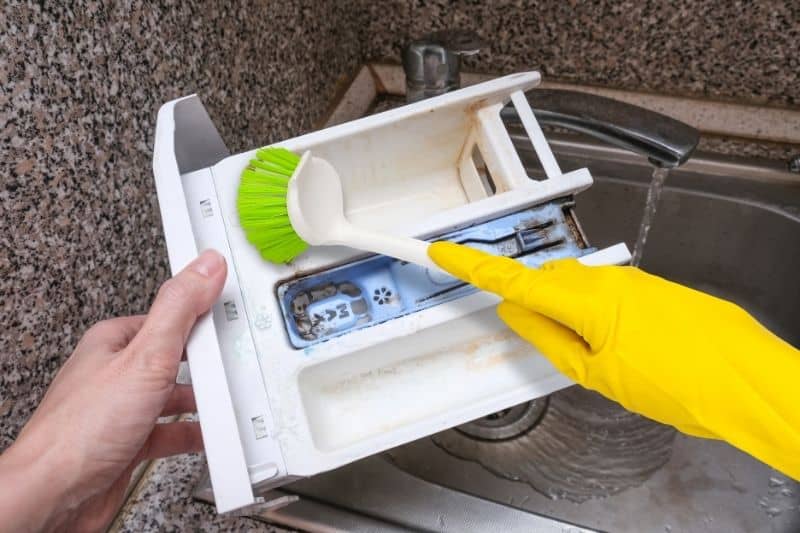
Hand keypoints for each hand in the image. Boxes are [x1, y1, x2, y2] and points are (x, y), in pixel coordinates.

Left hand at [0, 250, 226, 531]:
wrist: (56, 496)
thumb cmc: (82, 429)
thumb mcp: (145, 358)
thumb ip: (179, 309)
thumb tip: (205, 267)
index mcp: (115, 341)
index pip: (168, 315)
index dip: (202, 315)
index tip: (230, 318)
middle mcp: (117, 373)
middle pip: (175, 356)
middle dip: (206, 363)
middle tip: (233, 363)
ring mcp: (123, 409)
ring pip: (173, 396)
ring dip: (201, 401)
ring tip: (224, 400)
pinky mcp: (130, 442)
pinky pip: (171, 431)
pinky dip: (193, 432)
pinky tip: (207, 435)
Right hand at [429, 242, 799, 478]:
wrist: (746, 381)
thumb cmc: (680, 384)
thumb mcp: (597, 375)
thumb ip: (547, 339)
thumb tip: (515, 315)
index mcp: (586, 302)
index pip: (513, 280)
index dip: (471, 265)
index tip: (442, 251)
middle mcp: (608, 280)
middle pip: (545, 281)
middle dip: (532, 303)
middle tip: (543, 340)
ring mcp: (632, 280)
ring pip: (576, 286)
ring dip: (568, 313)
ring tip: (599, 357)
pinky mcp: (649, 286)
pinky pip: (604, 290)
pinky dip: (594, 312)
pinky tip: (620, 345)